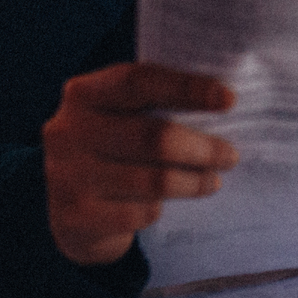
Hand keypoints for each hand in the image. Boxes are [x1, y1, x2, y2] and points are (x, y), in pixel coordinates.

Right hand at [42, 62, 237, 266]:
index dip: (186, 88)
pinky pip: (139, 213)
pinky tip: (167, 204)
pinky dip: (161, 208)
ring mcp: (67, 175)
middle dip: (203, 148)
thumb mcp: (121, 117)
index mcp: (84, 94)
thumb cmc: (112, 150)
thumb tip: (225, 104)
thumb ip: (157, 105)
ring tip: (213, 181)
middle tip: (230, 156)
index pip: (138, 81)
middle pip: (153, 137)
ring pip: (153, 180)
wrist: (66, 209)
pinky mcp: (76, 216)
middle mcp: (68, 130)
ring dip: (193, 182)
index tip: (229, 99)